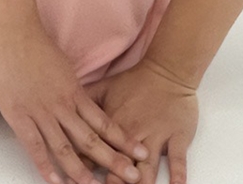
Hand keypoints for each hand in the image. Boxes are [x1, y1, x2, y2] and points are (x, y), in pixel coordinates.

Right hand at [0, 23, 151, 183]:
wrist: (16, 33)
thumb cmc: (38, 46)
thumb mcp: (64, 67)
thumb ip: (72, 88)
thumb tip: (80, 101)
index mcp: (75, 92)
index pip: (104, 122)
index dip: (122, 140)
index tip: (139, 153)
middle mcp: (63, 105)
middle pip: (91, 139)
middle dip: (113, 160)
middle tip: (133, 177)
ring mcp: (42, 112)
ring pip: (66, 148)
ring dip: (82, 171)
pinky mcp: (20, 116)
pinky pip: (35, 146)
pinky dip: (45, 166)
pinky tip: (56, 181)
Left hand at [69, 57, 198, 183]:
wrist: (167, 70)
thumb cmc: (136, 81)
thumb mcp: (105, 86)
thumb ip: (85, 100)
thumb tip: (63, 106)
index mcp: (112, 123)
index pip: (93, 154)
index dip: (82, 171)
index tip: (76, 182)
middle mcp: (133, 133)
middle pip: (120, 165)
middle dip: (114, 183)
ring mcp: (156, 136)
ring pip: (147, 167)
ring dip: (141, 182)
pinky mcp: (177, 136)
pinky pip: (178, 160)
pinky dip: (177, 175)